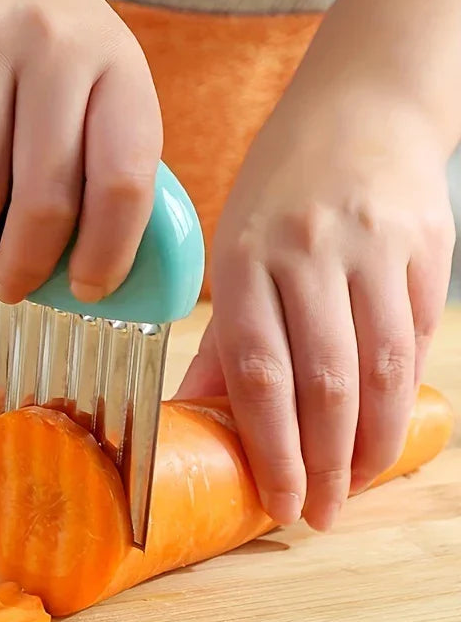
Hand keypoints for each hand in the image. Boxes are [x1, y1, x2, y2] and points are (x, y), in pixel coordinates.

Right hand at [0, 0, 161, 303]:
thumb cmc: (37, 29)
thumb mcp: (92, 73)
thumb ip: (95, 151)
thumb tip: (79, 256)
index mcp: (119, 67)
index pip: (126, 182)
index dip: (109, 253)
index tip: (90, 290)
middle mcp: (60, 47)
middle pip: (48, 197)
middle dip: (28, 266)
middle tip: (14, 289)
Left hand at [177, 87, 454, 530]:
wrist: (361, 108)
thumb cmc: (280, 191)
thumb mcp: (232, 251)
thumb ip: (222, 340)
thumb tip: (196, 417)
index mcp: (244, 259)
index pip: (258, 371)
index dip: (271, 448)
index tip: (277, 503)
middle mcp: (308, 253)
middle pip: (324, 381)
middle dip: (324, 462)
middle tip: (320, 513)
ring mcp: (372, 248)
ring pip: (381, 367)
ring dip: (371, 441)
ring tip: (354, 484)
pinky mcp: (425, 246)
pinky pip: (416, 336)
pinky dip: (403, 393)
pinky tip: (385, 429)